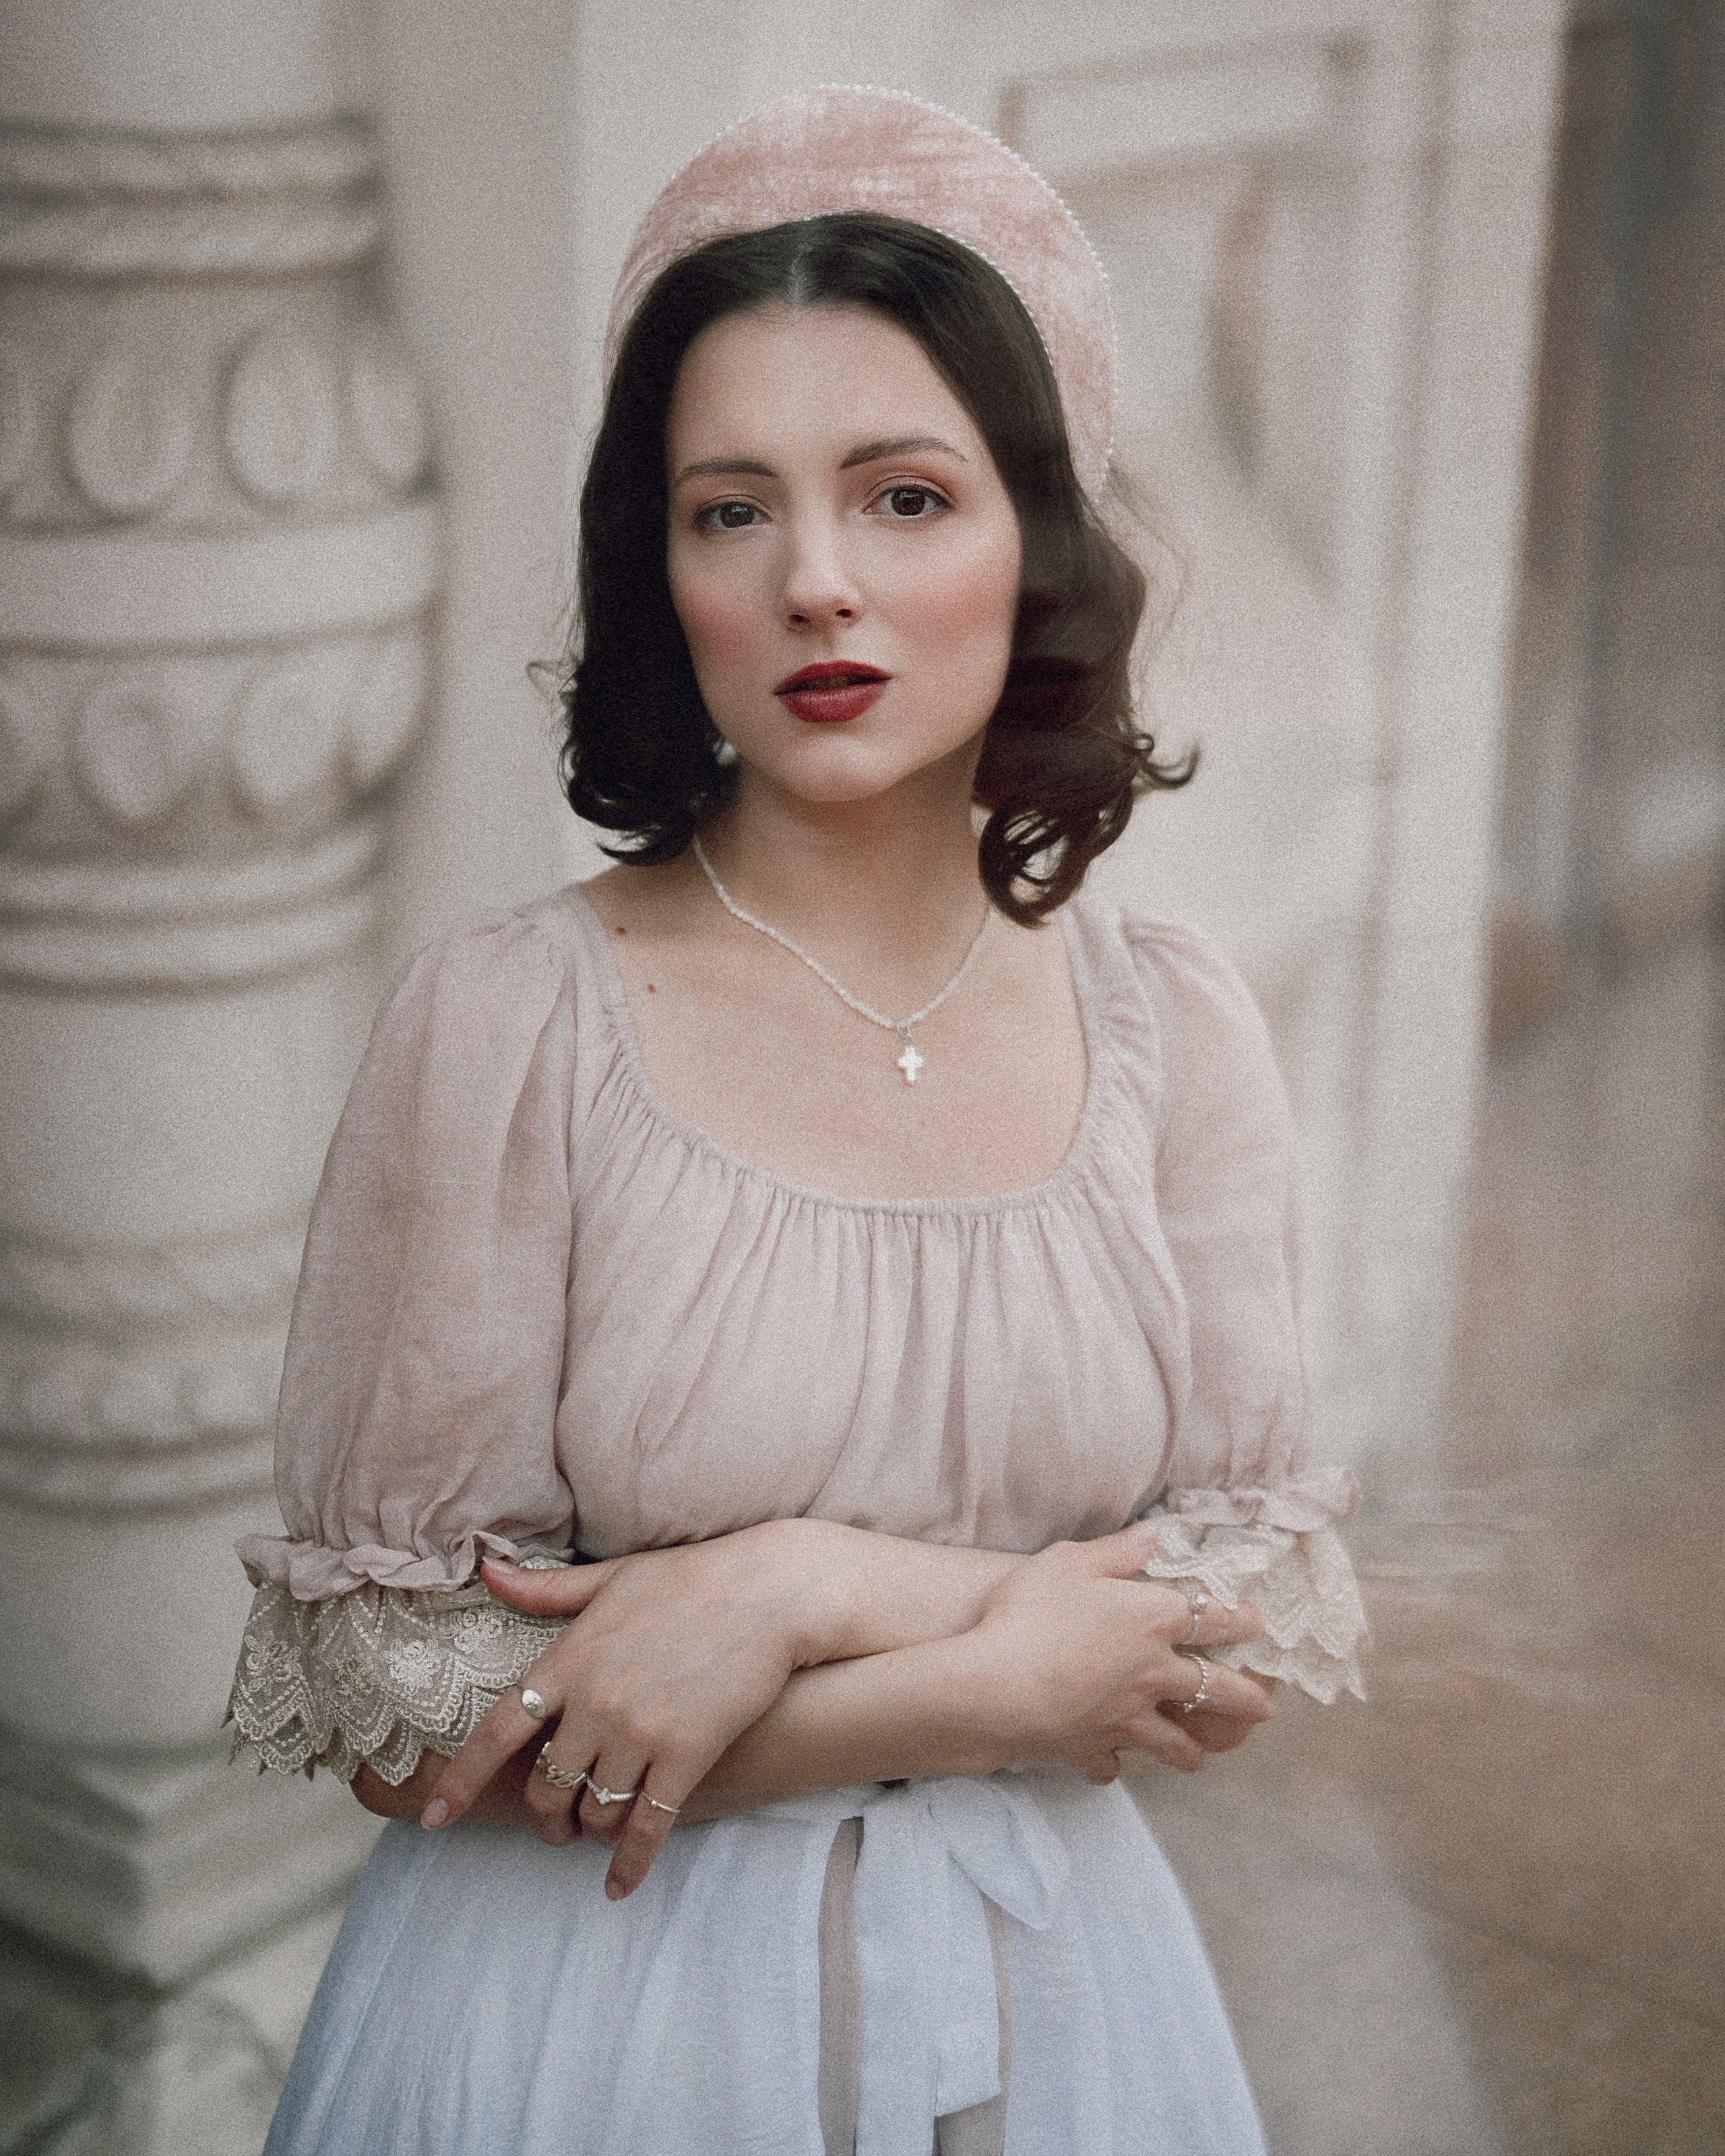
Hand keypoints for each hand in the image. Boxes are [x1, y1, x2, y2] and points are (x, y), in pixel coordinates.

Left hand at [422, 1523, 840, 1898]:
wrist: (772, 1591)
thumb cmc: (692, 1578)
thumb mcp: (612, 1578)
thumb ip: (546, 1590)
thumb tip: (487, 1573)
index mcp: (570, 1659)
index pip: (495, 1733)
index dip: (460, 1780)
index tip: (433, 1818)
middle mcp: (595, 1703)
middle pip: (544, 1786)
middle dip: (543, 1814)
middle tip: (553, 1825)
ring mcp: (640, 1733)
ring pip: (591, 1811)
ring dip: (585, 1832)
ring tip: (591, 1834)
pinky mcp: (686, 1757)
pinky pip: (646, 1828)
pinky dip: (628, 1864)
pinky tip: (619, 1885)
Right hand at [958, 1523, 1273, 1778]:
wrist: (993, 1688)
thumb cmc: (1028, 1614)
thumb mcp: (1067, 1563)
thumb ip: (1115, 1551)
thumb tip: (1153, 1536)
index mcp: (1151, 1620)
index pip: (1212, 1619)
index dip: (1240, 1619)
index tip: (1256, 1622)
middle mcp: (1152, 1673)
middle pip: (1215, 1689)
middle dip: (1246, 1698)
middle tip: (1266, 1708)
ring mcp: (1127, 1718)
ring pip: (1176, 1744)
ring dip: (1191, 1750)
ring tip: (1201, 1756)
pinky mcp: (1095, 1748)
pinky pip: (1112, 1764)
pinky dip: (1111, 1764)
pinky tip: (1109, 1763)